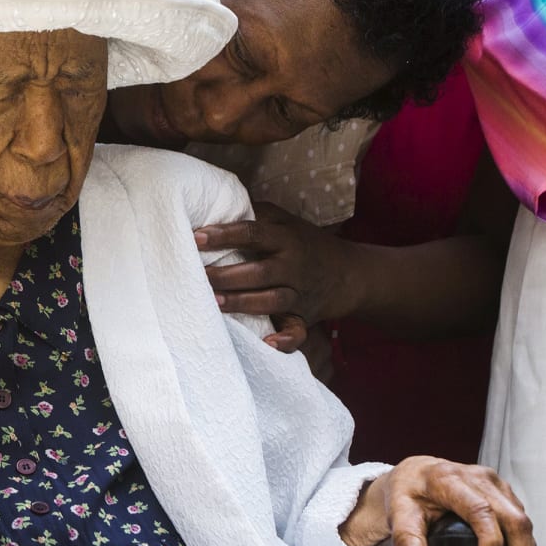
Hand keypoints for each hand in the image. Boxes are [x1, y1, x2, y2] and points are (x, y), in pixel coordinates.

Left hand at [194, 203, 359, 348]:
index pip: (253, 233)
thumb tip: (218, 203)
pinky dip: (285, 340)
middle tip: (197, 276)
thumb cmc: (304, 242)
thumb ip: (256, 213)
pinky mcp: (304, 317)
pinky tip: (266, 342)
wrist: (349, 272)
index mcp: (287, 239)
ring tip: (213, 302)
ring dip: (242, 303)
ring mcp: (299, 294)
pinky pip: (298, 332)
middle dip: (227, 275)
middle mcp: (293, 266)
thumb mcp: (286, 221)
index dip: (225, 235)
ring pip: (271, 301)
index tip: (196, 237)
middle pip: (259, 271)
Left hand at [339, 456, 536, 545]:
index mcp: (450, 480)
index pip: (481, 508)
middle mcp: (480, 480)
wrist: (416, 476)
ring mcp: (497, 488)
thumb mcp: (398, 512)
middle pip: (514, 520)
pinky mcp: (506, 499)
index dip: (492, 538)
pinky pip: (522, 530)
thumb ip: (406, 537)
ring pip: (524, 529)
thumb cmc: (409, 490)